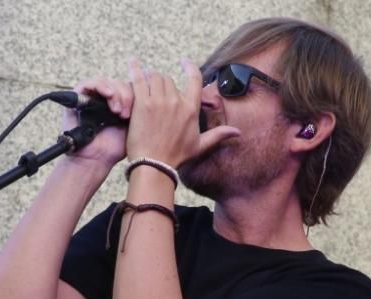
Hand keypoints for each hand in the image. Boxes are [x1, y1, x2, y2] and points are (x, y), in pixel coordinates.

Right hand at [63, 76, 133, 167]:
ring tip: (118, 110)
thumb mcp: (134, 125)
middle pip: (120, 83)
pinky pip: (89, 83)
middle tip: (126, 114)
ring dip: (116, 93)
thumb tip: (154, 90)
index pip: (130, 87)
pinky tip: (109, 95)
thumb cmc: (114, 148)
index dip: (136, 93)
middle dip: (127, 95)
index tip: (142, 108)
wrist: (96, 160)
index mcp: (119, 104)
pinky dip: (101, 86)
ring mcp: (91, 98)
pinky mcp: (77, 97)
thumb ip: (142, 108)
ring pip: (107, 82)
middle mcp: (104, 99)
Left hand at [125, 57, 239, 165]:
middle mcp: (176, 101)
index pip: (194, 79)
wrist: (154, 164)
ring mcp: (158, 101)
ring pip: (155, 78)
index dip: (189, 68)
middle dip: (163, 82)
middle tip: (155, 88)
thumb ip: (218, 135)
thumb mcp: (200, 145)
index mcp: (191, 108)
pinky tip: (132, 63)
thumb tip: (237, 132)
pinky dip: (135, 70)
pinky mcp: (142, 104)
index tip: (184, 62)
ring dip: (150, 79)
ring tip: (145, 82)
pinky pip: (139, 80)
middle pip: (168, 79)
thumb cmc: (176, 156)